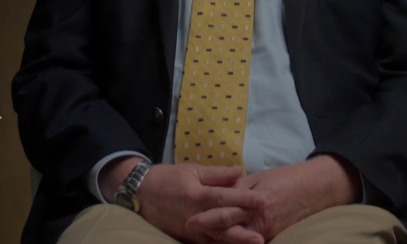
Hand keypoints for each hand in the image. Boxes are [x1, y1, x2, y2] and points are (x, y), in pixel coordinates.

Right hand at [136, 163, 268, 243]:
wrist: (143, 194)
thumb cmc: (170, 179)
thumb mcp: (193, 170)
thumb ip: (217, 174)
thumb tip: (240, 172)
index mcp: (196, 195)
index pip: (224, 198)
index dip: (245, 199)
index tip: (264, 200)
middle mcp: (195, 216)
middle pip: (222, 225)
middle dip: (243, 229)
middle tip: (262, 232)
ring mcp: (191, 231)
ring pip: (217, 238)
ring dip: (236, 241)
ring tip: (256, 242)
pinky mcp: (188, 239)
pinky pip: (209, 243)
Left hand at [186, 156, 360, 242]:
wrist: (315, 190)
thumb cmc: (286, 180)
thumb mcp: (259, 179)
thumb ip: (238, 188)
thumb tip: (219, 194)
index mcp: (254, 205)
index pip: (224, 215)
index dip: (206, 219)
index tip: (190, 222)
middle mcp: (259, 224)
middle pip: (228, 234)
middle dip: (209, 234)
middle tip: (192, 231)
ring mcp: (266, 234)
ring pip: (237, 242)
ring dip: (221, 241)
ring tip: (205, 238)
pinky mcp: (272, 239)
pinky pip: (249, 243)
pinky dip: (236, 242)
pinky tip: (224, 240)